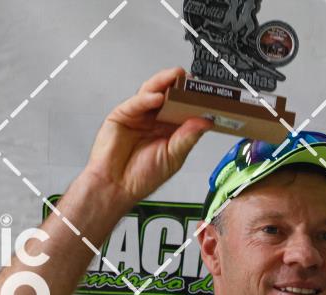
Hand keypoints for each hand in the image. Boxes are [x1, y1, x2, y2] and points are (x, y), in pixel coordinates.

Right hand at [83, 67, 213, 206]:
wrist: (116, 186)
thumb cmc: (142, 177)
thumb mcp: (173, 157)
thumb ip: (188, 137)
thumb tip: (206, 121)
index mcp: (171, 129)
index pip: (186, 108)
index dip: (196, 99)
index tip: (208, 93)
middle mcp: (155, 119)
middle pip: (170, 95)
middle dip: (181, 85)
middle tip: (193, 79)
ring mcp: (139, 115)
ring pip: (152, 92)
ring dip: (164, 82)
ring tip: (176, 77)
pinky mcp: (122, 114)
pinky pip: (136, 102)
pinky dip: (147, 98)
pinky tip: (157, 97)